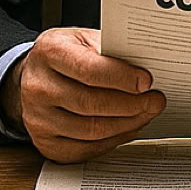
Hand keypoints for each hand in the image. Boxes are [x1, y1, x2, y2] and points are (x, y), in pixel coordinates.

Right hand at [1, 28, 164, 162]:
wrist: (35, 76)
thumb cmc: (65, 55)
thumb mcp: (84, 39)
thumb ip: (111, 51)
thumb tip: (146, 69)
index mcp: (49, 52)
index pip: (88, 69)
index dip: (121, 78)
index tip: (146, 82)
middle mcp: (38, 87)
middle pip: (91, 103)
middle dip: (131, 105)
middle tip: (155, 101)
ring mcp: (39, 119)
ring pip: (91, 131)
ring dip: (127, 125)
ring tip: (145, 114)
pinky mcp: (46, 144)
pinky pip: (85, 150)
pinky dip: (112, 141)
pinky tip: (126, 128)